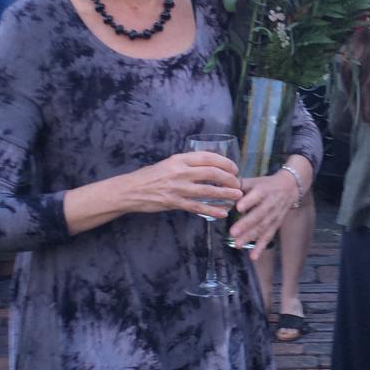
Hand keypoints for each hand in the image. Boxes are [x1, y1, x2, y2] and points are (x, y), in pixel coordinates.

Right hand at [124, 152, 241, 218]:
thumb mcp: (168, 163)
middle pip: (211, 173)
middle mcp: (180, 172)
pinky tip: (222, 213)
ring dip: (225, 194)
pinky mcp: (174, 202)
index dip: (225, 162)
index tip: (234, 168)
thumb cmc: (150, 176)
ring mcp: (178, 188)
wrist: (130, 190)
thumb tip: (207, 166)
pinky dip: (212, 210)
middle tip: (238, 183)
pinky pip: (197, 207)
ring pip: (207, 190)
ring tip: (237, 196)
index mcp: (179, 159)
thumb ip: (186, 164)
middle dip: (229, 178)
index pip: (208, 157)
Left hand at [229, 171, 297, 255]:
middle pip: (258, 215)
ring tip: (237, 245)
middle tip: (232, 233)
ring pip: (262, 228)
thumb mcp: (254, 181)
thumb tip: (220, 187)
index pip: (256, 196)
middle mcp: (270, 204)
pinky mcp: (276, 225)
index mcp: (263, 191)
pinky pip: (268, 237)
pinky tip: (253, 256)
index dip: (248, 202)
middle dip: (246, 224)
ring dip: (250, 237)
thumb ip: (238, 185)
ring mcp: (274, 216)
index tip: (238, 208)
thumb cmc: (266, 185)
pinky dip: (261, 247)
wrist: (289, 188)